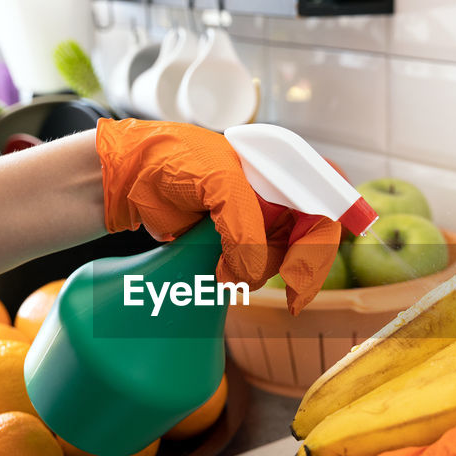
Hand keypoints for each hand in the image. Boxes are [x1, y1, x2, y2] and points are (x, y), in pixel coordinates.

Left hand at [95, 119, 340, 312]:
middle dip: (300, 266)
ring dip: (261, 272)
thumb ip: (246, 224)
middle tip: (293, 294)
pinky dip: (244, 278)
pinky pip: (253, 268)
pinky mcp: (232, 243)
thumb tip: (253, 272)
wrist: (130, 178)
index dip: (325, 236)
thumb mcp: (220, 182)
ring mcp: (254, 220)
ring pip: (280, 258)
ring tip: (224, 269)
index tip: (310, 266)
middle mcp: (274, 194)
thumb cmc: (175, 161)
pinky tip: (222, 276)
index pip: (324, 202)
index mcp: (281, 168)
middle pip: (308, 238)